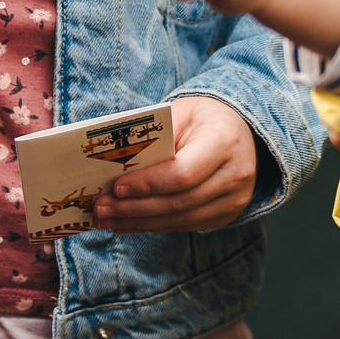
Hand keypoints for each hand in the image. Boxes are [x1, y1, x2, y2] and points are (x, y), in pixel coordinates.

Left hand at [94, 97, 258, 232]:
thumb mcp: (179, 112)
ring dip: (140, 222)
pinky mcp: (228, 214)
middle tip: (101, 208)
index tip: (117, 187)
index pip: (182, 173)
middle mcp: (235, 175)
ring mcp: (235, 199)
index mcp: (224, 142)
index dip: (148, 184)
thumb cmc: (201, 118)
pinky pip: (186, 225)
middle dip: (135, 208)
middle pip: (179, 201)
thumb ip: (153, 137)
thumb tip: (116, 164)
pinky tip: (129, 223)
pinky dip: (155, 225)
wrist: (239, 130)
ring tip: (108, 219)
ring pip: (181, 219)